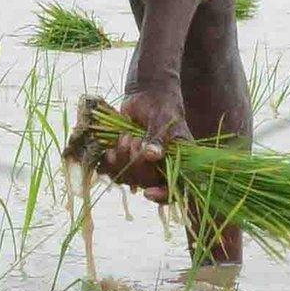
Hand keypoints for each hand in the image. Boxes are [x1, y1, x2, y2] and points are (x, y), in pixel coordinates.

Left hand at [100, 84, 189, 203]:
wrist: (144, 94)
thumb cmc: (161, 104)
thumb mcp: (163, 119)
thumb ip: (158, 137)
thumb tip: (153, 156)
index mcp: (179, 161)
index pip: (175, 188)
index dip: (162, 195)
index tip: (148, 193)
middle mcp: (161, 167)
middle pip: (148, 183)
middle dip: (136, 164)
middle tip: (134, 140)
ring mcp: (142, 165)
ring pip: (130, 179)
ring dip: (123, 160)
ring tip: (124, 137)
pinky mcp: (125, 160)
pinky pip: (115, 172)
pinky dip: (110, 163)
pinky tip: (110, 150)